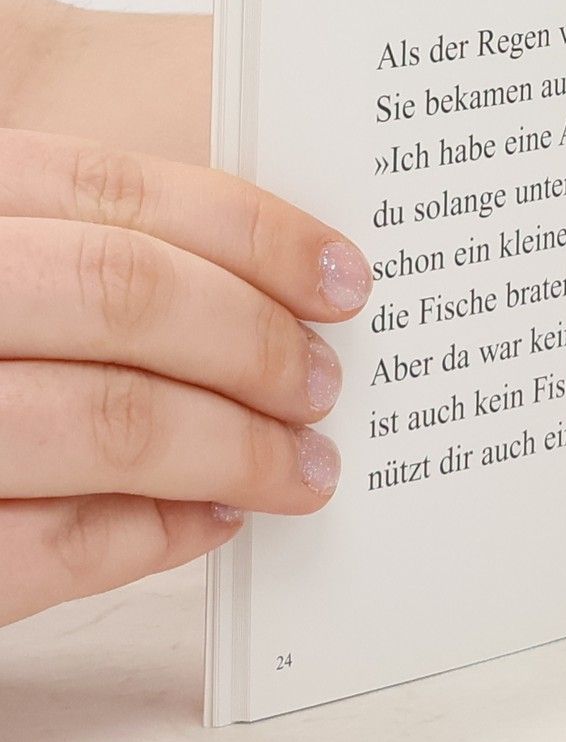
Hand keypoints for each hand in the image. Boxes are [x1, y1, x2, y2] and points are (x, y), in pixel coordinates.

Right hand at [0, 130, 370, 625]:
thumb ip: (74, 247)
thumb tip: (270, 279)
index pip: (111, 190)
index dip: (250, 232)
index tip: (342, 276)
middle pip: (121, 298)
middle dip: (251, 343)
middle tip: (322, 380)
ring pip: (101, 425)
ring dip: (232, 451)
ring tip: (302, 466)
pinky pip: (47, 550)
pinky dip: (151, 537)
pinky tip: (209, 523)